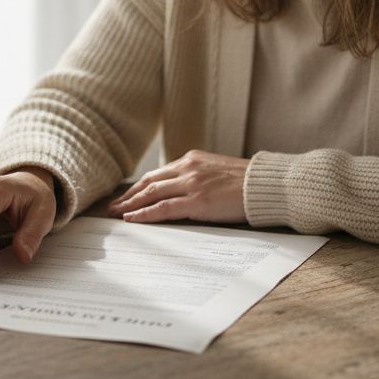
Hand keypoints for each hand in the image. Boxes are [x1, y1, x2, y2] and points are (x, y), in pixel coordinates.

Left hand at [108, 150, 248, 223]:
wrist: (265, 185)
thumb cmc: (246, 183)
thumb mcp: (217, 172)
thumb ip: (197, 178)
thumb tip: (181, 194)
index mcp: (192, 159)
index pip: (158, 173)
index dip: (139, 186)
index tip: (126, 196)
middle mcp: (188, 168)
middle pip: (149, 182)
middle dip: (129, 195)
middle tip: (113, 206)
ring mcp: (191, 183)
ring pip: (151, 193)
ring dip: (131, 204)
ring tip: (117, 214)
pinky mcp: (197, 200)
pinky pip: (163, 208)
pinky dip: (144, 214)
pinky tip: (132, 219)